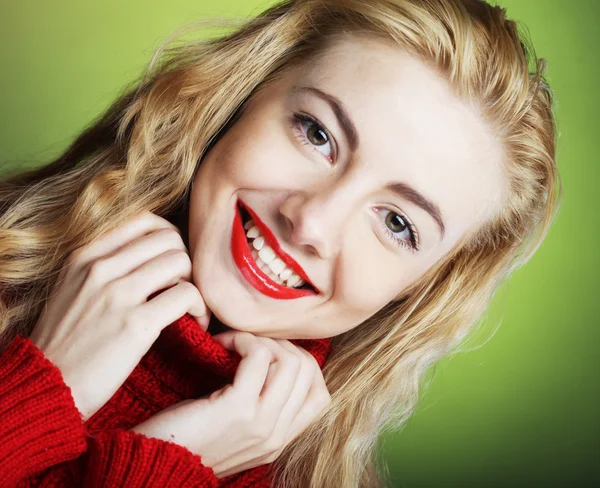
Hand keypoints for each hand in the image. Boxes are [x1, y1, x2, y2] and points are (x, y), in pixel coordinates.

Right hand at [29, 211, 210, 421]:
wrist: (47, 386)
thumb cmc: (66, 342)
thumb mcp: (74, 288)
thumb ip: (106, 266)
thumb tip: (153, 255)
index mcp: (84, 256)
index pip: (144, 220)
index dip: (170, 238)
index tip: (173, 263)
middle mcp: (100, 268)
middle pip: (169, 238)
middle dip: (186, 261)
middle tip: (184, 287)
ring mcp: (117, 294)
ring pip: (182, 261)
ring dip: (197, 284)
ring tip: (191, 307)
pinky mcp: (135, 324)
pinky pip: (187, 295)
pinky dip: (200, 308)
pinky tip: (195, 323)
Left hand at [131, 330, 330, 477]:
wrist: (151, 464)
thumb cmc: (184, 438)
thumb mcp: (233, 428)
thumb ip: (258, 406)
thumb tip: (271, 361)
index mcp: (279, 440)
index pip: (320, 395)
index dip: (301, 364)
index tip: (270, 354)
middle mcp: (276, 435)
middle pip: (308, 371)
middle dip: (281, 345)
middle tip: (250, 342)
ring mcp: (261, 423)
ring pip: (291, 361)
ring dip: (262, 340)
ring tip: (235, 342)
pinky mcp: (238, 409)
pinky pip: (259, 357)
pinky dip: (243, 340)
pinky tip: (222, 343)